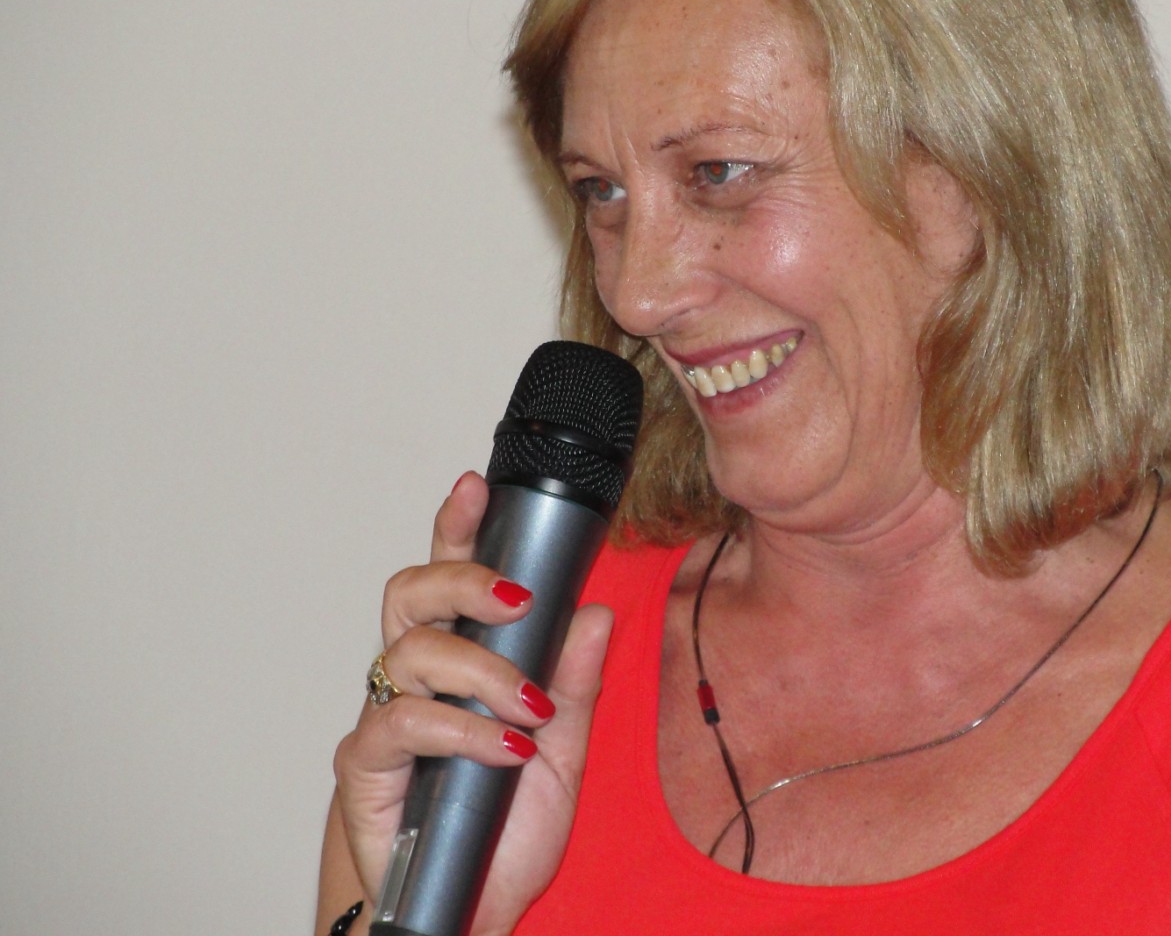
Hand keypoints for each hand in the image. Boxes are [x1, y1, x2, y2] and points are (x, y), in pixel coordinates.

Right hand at [330, 472, 611, 935]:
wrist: (466, 912)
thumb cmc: (501, 833)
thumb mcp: (561, 755)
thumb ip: (573, 686)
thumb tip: (595, 615)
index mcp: (460, 663)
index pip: (450, 578)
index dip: (457, 528)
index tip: (475, 486)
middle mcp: (415, 679)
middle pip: (411, 593)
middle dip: (464, 579)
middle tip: (517, 599)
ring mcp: (386, 718)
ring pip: (410, 649)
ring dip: (480, 668)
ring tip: (527, 706)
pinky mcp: (366, 766)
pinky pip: (401, 722)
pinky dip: (460, 728)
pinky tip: (503, 749)